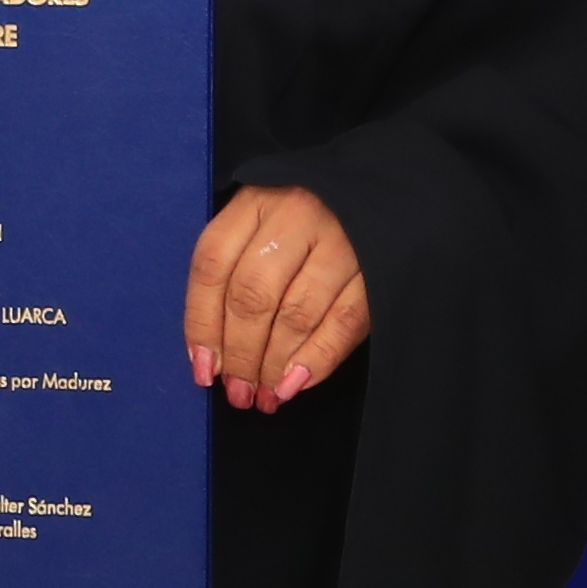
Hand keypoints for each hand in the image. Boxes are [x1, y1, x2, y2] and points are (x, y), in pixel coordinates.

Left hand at [183, 183, 365, 411]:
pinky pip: (344, 321)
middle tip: (238, 392)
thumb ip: (234, 272)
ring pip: (296, 314)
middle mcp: (295, 214)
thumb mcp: (262, 223)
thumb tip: (211, 354)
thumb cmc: (305, 219)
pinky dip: (317, 359)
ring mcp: (341, 238)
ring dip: (275, 364)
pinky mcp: (378, 266)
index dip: (202, 323)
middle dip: (240, 353)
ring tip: (265, 396)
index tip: (203, 369)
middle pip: (253, 294)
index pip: (213, 264)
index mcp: (256, 201)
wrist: (384, 191)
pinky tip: (297, 384)